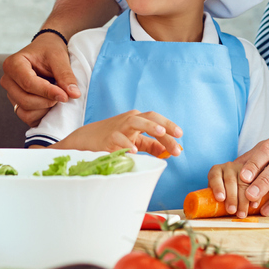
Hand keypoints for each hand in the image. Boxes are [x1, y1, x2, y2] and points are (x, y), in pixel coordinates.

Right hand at [0, 33, 78, 125]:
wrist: (46, 51)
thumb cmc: (50, 50)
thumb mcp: (59, 57)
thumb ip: (65, 75)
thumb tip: (74, 94)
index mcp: (13, 64)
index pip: (28, 83)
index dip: (48, 92)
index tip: (65, 96)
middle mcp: (8, 80)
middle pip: (25, 100)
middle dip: (47, 101)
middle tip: (64, 95)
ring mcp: (11, 94)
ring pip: (25, 111)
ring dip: (45, 109)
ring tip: (57, 97)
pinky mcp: (17, 104)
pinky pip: (27, 117)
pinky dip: (42, 115)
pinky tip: (52, 104)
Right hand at [59, 110, 182, 156]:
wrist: (87, 138)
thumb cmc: (114, 138)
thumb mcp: (134, 139)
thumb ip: (150, 144)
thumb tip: (167, 151)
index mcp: (138, 120)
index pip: (157, 121)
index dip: (170, 128)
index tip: (180, 137)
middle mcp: (130, 120)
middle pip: (150, 117)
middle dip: (165, 125)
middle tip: (177, 134)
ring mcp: (119, 127)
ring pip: (135, 122)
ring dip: (149, 125)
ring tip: (160, 132)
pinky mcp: (108, 137)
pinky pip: (119, 139)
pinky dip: (126, 144)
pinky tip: (134, 151)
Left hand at [207, 159, 254, 215]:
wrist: (237, 184)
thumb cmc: (223, 194)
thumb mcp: (217, 193)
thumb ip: (214, 198)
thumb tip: (210, 211)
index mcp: (216, 170)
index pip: (215, 177)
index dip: (217, 187)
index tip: (220, 199)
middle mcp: (229, 167)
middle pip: (230, 181)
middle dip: (232, 197)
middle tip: (232, 211)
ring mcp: (242, 168)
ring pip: (243, 183)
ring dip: (243, 200)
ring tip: (242, 213)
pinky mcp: (254, 173)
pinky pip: (255, 184)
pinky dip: (255, 196)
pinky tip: (253, 205)